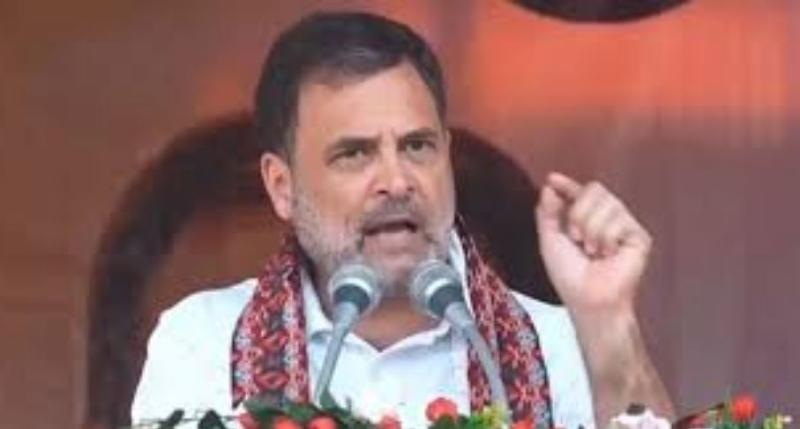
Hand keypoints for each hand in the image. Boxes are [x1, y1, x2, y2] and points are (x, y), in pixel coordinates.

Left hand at [535, 172, 651, 312]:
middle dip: (577, 214)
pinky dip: (606, 238)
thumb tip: (550, 186)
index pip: (580, 191)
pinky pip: (619, 220)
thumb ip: (548, 212)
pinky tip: (608, 254)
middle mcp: (607, 219)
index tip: (553, 179)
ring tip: (592, 251)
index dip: (567, 184)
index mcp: (586, 219)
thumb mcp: (550, 240)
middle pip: (594, 190)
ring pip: (606, 203)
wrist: (587, 298)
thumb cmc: (570, 277)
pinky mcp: (639, 236)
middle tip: (577, 239)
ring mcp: (624, 226)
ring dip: (591, 229)